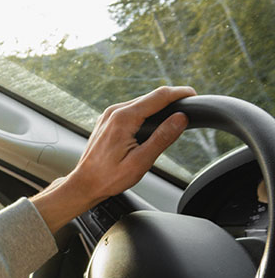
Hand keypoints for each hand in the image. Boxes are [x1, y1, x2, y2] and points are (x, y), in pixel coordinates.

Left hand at [32, 85, 195, 233]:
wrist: (84, 184)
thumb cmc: (109, 177)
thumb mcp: (141, 161)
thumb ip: (162, 138)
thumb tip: (181, 118)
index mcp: (123, 118)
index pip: (159, 96)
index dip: (180, 93)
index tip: (194, 95)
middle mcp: (114, 112)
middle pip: (151, 97)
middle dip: (171, 100)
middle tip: (190, 108)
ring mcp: (109, 115)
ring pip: (142, 103)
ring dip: (159, 107)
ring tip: (176, 115)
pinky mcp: (108, 120)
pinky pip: (132, 110)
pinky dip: (147, 113)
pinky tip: (155, 123)